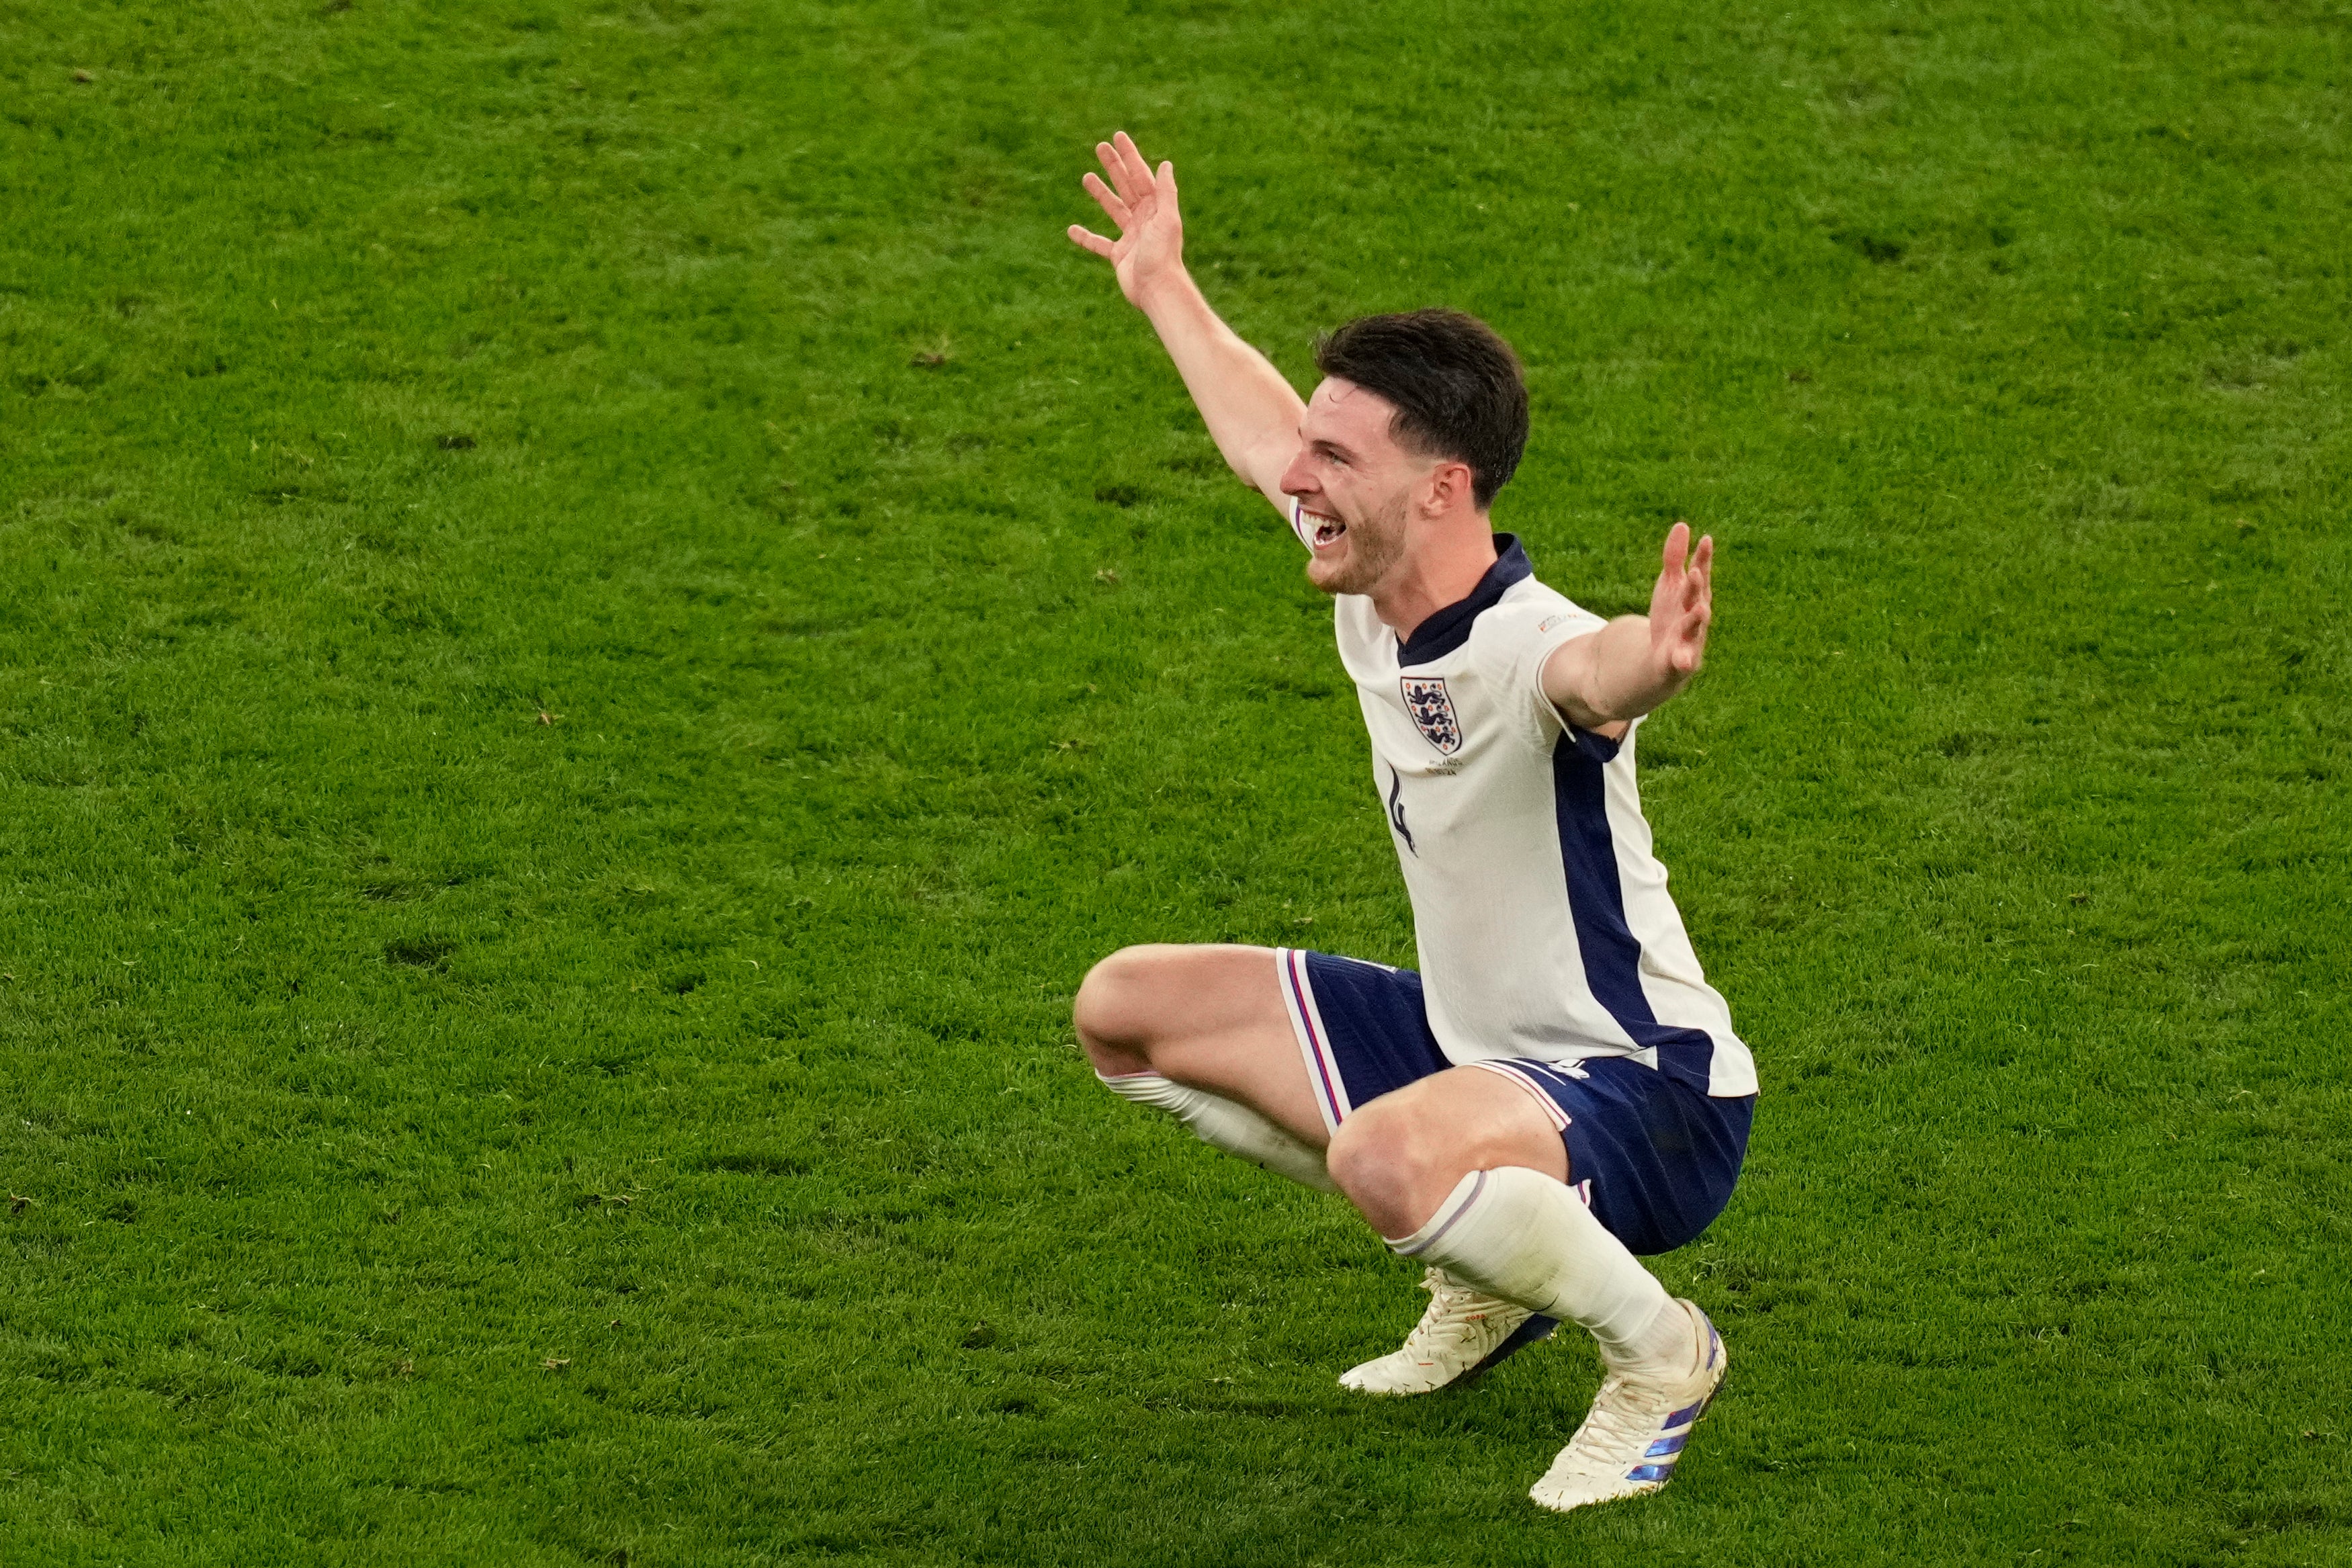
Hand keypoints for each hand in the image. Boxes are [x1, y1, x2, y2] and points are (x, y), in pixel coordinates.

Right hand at [1066, 131, 1185, 309]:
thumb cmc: (1163, 254)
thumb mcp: (1166, 219)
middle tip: (1100, 147)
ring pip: (1113, 209)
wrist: (1158, 289)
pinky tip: (1071, 230)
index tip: (1118, 138)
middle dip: (1114, 167)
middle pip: (1126, 186)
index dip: (1129, 156)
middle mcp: (1144, 219)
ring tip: (1086, 177)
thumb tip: (1166, 164)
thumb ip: (1166, 192)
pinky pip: (1099, 243)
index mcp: (1155, 208)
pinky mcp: (1120, 256)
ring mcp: (1131, 237)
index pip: (1140, 176)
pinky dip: (1086, 237)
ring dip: (1101, 193)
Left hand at [1647, 521, 1712, 678]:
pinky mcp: (1681, 660)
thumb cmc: (1673, 616)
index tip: (1705, 539)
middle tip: (1694, 572)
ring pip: (1694, 628)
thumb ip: (1674, 558)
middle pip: (1697, 598)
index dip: (1703, 558)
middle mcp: (1697, 615)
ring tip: (1700, 609)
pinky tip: (1682, 661)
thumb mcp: (1670, 586)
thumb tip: (1682, 525)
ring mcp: (1691, 638)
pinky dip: (1684, 660)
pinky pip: (1685, 661)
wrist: (1665, 658)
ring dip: (1697, 619)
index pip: (1700, 573)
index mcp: (1695, 595)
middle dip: (1696, 586)